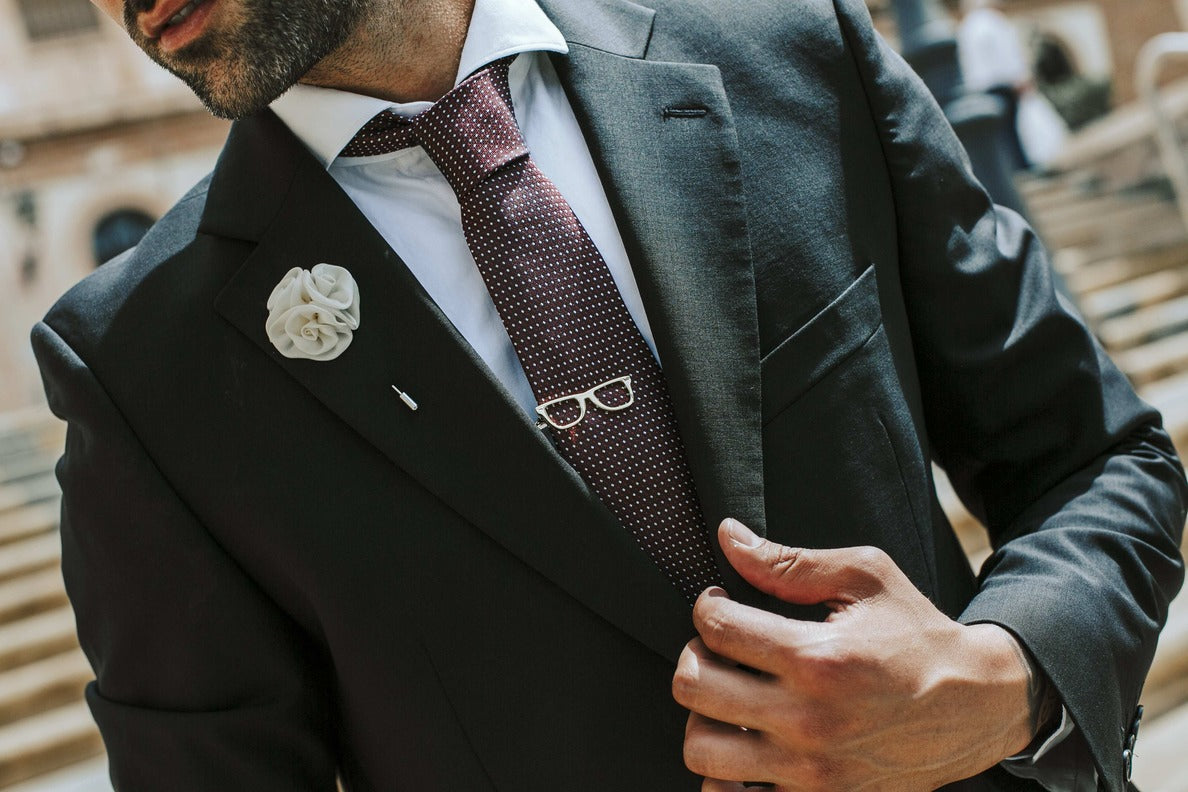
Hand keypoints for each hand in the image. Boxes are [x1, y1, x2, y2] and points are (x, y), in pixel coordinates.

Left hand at [672, 519, 1035, 790]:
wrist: (976, 705)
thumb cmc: (918, 635)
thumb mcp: (865, 578)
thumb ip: (789, 561)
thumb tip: (728, 536)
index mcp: (817, 656)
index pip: (716, 626)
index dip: (707, 605)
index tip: (721, 603)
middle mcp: (807, 719)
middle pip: (693, 686)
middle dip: (696, 655)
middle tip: (720, 648)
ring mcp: (810, 769)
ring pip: (701, 748)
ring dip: (703, 717)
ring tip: (728, 697)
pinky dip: (724, 776)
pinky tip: (741, 745)